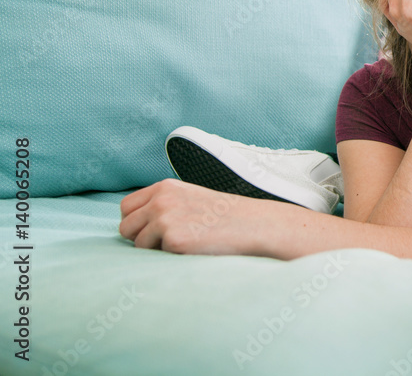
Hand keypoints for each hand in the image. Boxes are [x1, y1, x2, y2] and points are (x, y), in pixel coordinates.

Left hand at [119, 179, 297, 255]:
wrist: (253, 224)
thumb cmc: (224, 215)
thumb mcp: (191, 197)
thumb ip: (164, 204)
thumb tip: (135, 224)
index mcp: (165, 187)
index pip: (127, 207)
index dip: (136, 221)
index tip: (153, 230)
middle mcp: (161, 200)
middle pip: (126, 226)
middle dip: (140, 237)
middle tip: (166, 242)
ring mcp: (165, 219)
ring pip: (137, 244)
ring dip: (155, 249)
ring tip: (183, 244)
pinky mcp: (173, 239)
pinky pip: (154, 256)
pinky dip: (169, 257)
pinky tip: (191, 249)